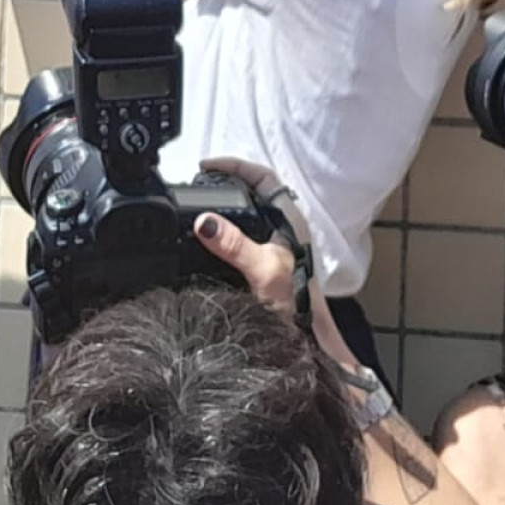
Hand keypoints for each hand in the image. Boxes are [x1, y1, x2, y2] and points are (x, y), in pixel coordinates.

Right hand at [192, 154, 350, 365]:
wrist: (307, 338)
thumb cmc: (297, 304)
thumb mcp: (262, 270)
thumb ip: (234, 245)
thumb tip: (205, 221)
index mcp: (288, 217)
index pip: (262, 176)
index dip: (234, 166)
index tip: (205, 166)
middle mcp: (283, 225)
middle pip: (252, 190)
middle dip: (224, 182)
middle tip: (196, 183)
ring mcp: (276, 242)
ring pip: (248, 211)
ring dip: (224, 206)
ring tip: (197, 205)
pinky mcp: (268, 260)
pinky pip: (243, 231)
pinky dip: (225, 228)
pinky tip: (209, 239)